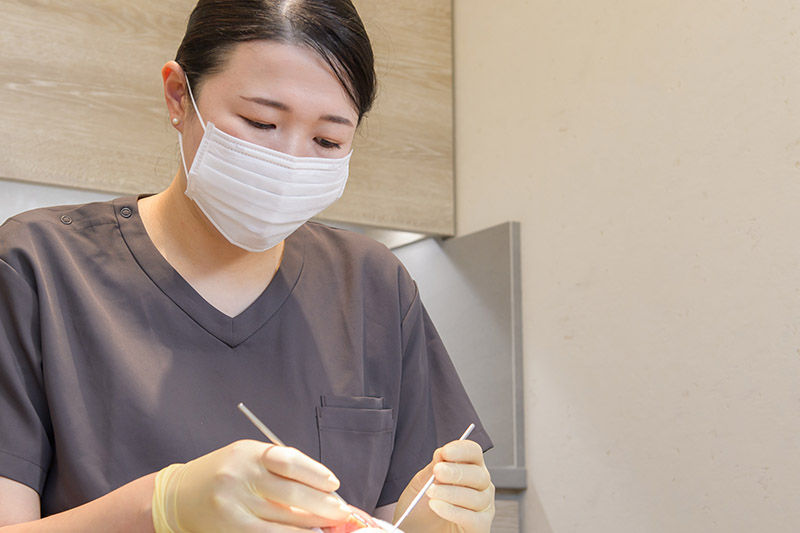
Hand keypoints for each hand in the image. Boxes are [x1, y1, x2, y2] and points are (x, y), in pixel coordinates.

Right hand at [152, 439, 351, 531]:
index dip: (316, 473)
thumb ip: (281, 468)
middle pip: (291, 493)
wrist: (179, 496)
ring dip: (311, 525)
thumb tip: (322, 488)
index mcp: (249, 454)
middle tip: (341, 511)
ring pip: (283, 520)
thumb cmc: (225, 472)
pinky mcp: (231, 529)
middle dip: (323, 505)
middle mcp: (241, 478)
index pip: (289, 461)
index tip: (333, 484)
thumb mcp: (249, 458)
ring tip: (328, 526)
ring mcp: (234, 506)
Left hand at [396, 440, 494, 532]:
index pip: (474, 453)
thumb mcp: (421, 483)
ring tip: (431, 492)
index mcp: (468, 468)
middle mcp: (480, 486)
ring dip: (451, 493)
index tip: (446, 452)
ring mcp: (482, 508)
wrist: (415, 530)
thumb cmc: (421, 506)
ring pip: (477, 497)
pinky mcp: (480, 527)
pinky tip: (437, 506)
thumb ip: (433, 467)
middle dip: (457, 472)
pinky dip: (453, 511)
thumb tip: (441, 452)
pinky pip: (473, 519)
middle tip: (438, 471)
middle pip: (479, 474)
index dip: (462, 450)